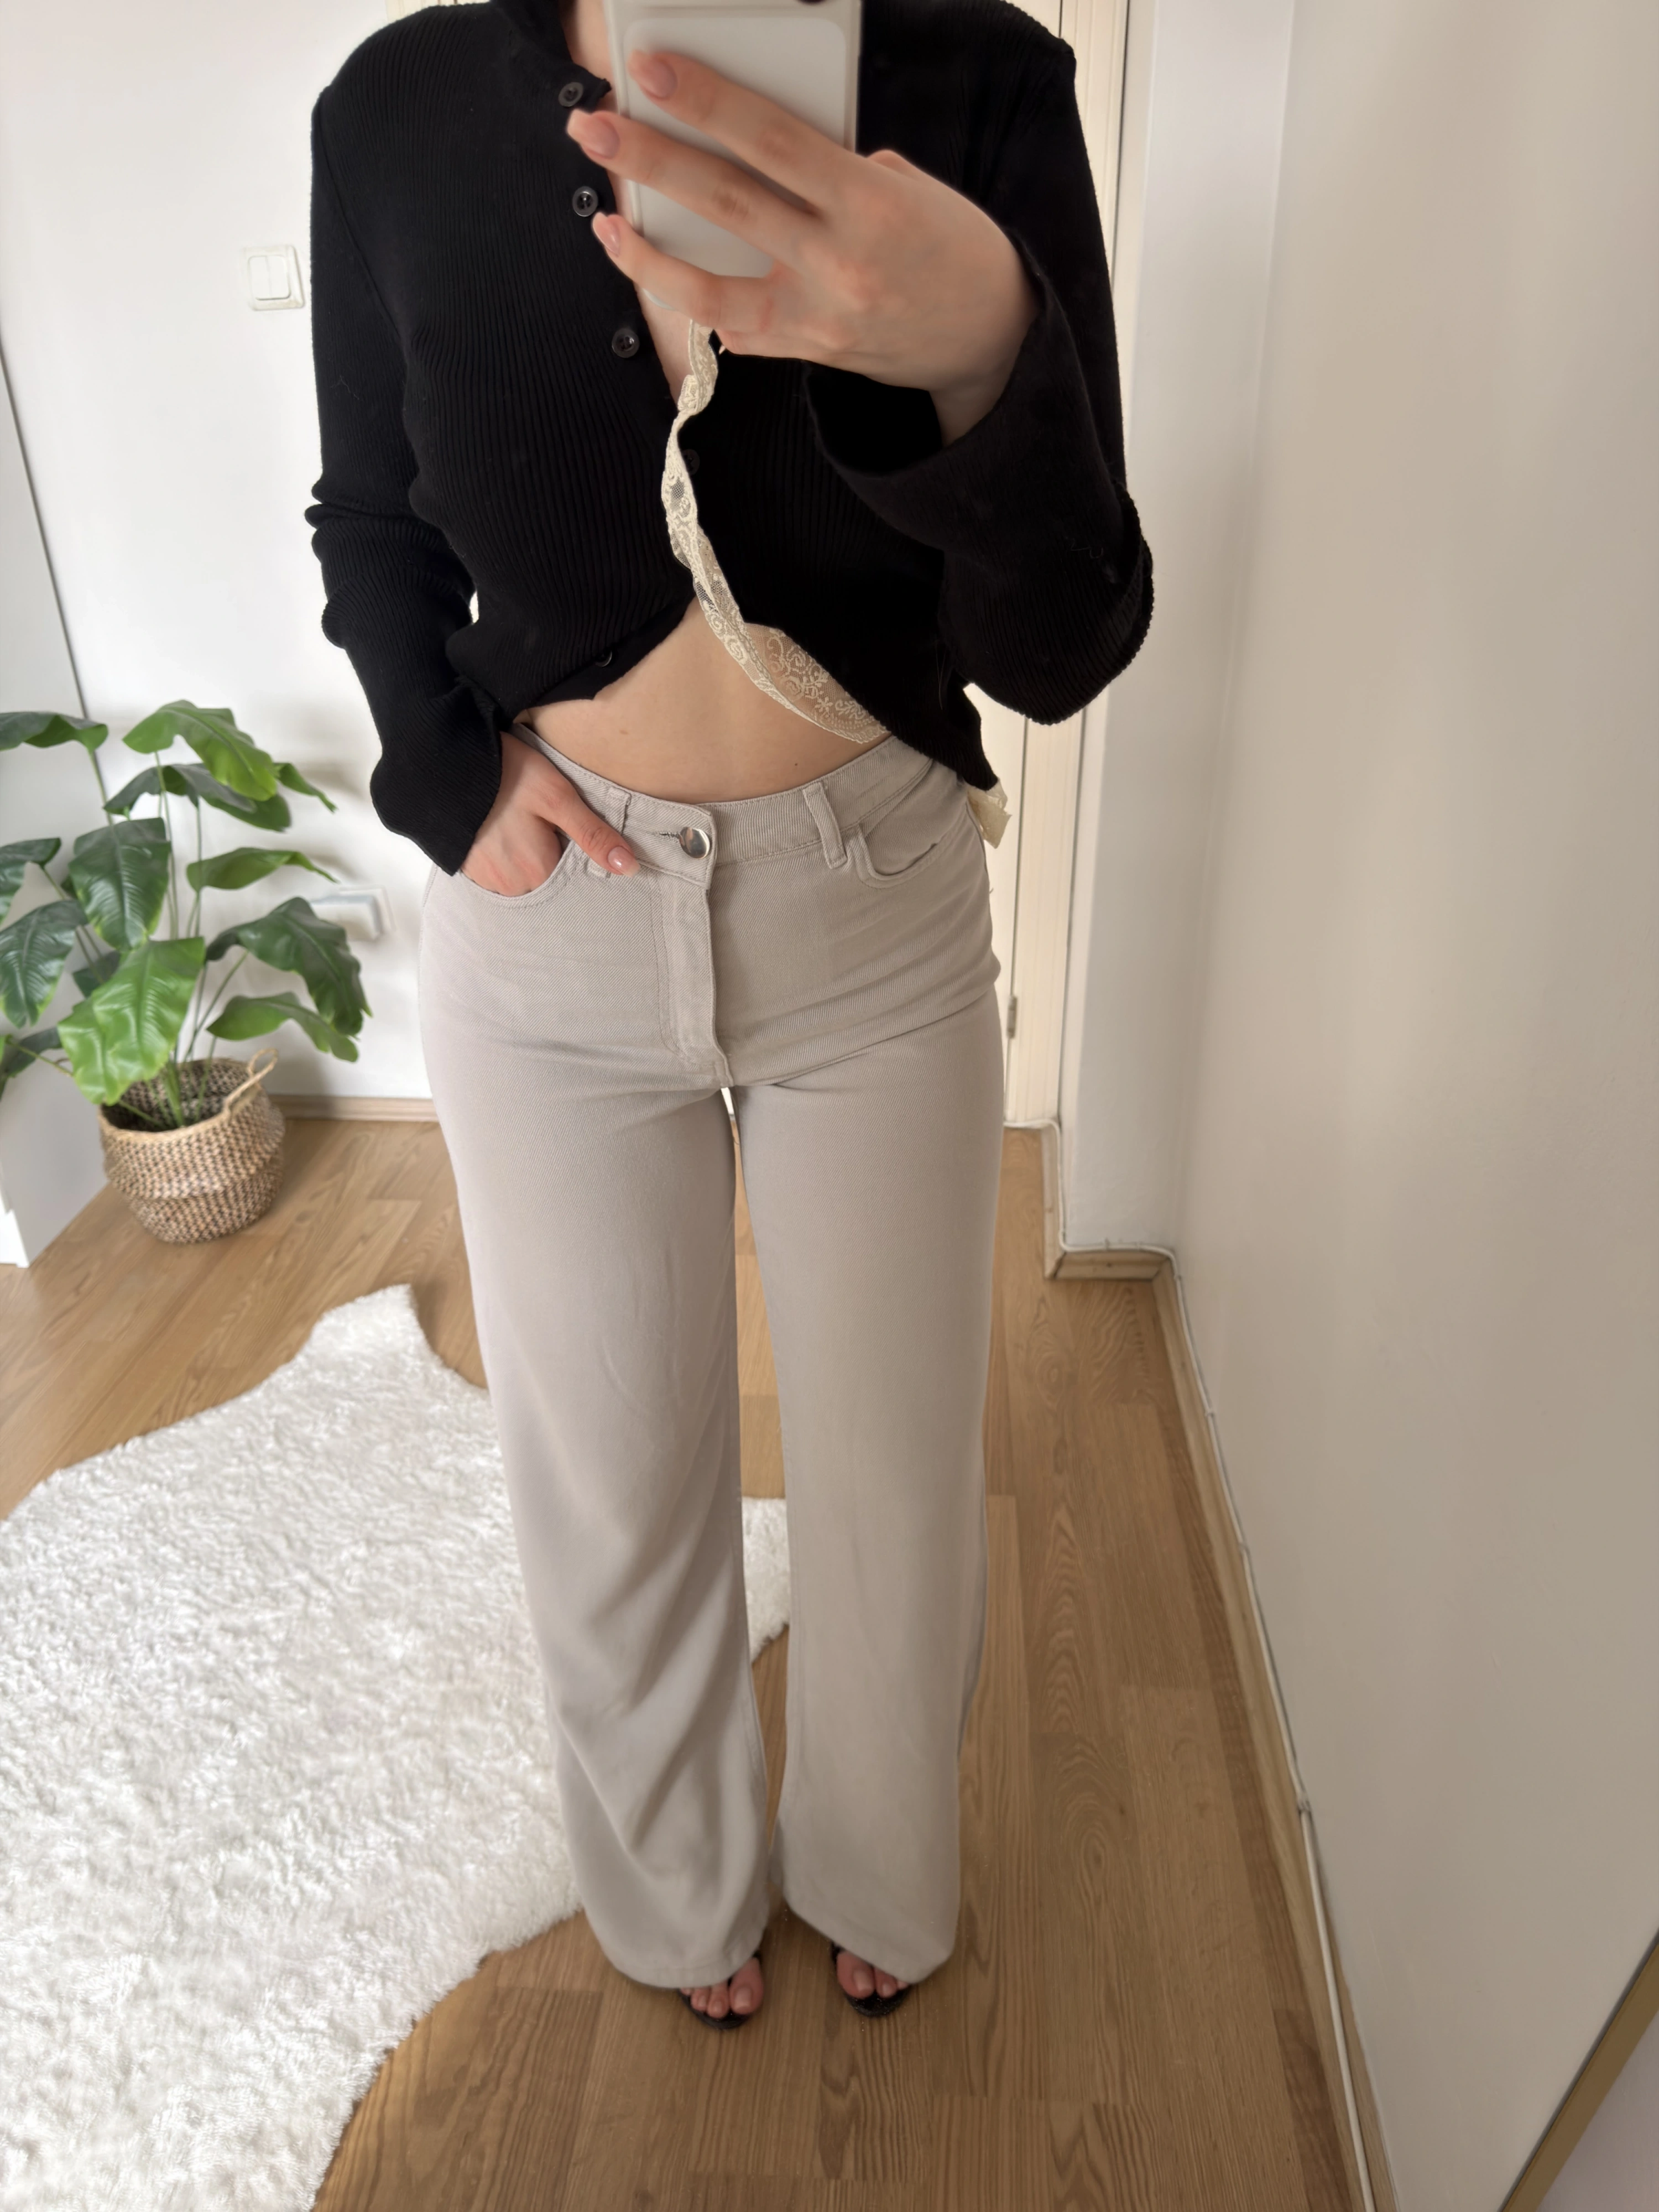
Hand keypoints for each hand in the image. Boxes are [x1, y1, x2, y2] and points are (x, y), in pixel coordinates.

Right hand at [460, 730, 639, 892]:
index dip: (582, 860)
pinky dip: (510, 859)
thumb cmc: (504, 773)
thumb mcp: (557, 795)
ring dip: (533, 860)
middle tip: (550, 825)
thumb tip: (630, 867)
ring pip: (526, 879)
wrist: (442, 760)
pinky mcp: (470, 869)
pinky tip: (508, 831)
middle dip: (557, 860)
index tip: (579, 838)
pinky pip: (502, 875)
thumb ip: (593, 834)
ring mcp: (487, 880)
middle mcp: (511, 885)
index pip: (576, 882)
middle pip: (550, 882)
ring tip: (527, 825)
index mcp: (537, 871)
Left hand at [565, 53, 1038, 443]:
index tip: (651, 70)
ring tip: (606, 221)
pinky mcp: (809, 352)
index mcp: (869, 204)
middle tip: (592, 127)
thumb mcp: (906, 186)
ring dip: (647, 256)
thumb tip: (756, 152)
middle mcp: (838, 265)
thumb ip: (833, 170)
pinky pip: (738, 329)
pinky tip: (667, 275)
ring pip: (710, 289)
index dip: (706, 101)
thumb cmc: (950, 245)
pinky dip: (699, 302)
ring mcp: (818, 317)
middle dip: (650, 160)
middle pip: (726, 202)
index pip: (771, 140)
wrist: (991, 338)